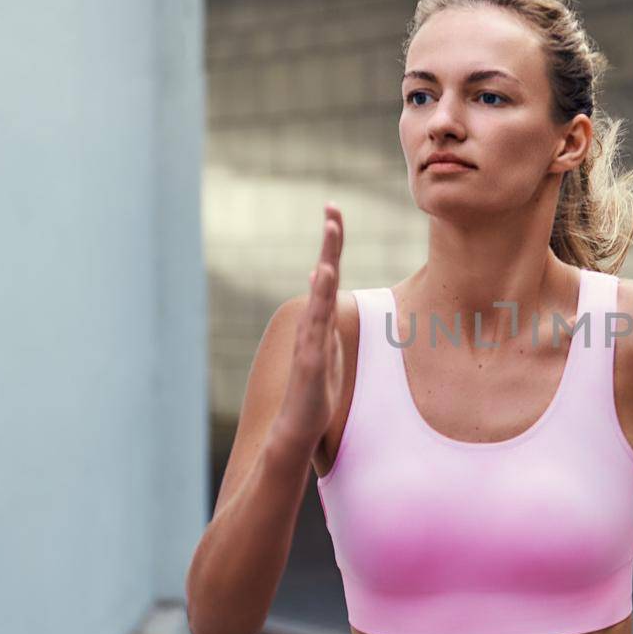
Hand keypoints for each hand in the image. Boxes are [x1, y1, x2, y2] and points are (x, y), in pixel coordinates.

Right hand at [274, 203, 346, 449]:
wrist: (298, 426)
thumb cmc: (313, 386)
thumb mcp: (324, 343)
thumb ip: (323, 315)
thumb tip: (318, 281)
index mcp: (321, 319)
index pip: (329, 274)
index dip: (333, 244)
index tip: (335, 211)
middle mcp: (313, 323)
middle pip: (324, 275)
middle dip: (330, 242)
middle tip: (333, 208)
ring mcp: (310, 340)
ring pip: (320, 296)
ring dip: (326, 263)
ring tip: (331, 233)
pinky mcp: (310, 359)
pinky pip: (316, 327)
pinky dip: (319, 302)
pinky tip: (322, 280)